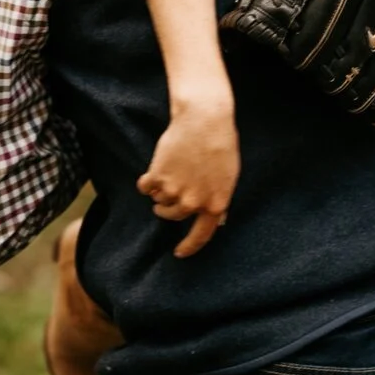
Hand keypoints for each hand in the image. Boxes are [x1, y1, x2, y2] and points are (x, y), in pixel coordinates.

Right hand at [138, 96, 239, 257]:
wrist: (204, 120)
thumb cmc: (221, 145)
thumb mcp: (229, 177)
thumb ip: (219, 200)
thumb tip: (217, 220)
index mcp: (215, 205)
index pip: (201, 236)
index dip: (189, 247)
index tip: (179, 253)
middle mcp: (193, 203)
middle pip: (173, 216)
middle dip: (168, 210)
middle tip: (168, 197)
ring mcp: (173, 191)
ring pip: (158, 201)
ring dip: (159, 192)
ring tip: (165, 174)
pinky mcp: (156, 176)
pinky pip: (145, 187)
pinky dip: (146, 182)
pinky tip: (152, 172)